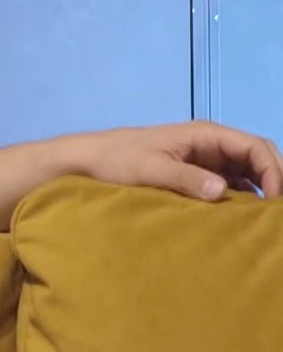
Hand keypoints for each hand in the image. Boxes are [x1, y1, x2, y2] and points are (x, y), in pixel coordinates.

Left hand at [68, 121, 281, 199]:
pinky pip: (229, 184)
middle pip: (257, 157)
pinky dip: (242, 197)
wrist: (88, 160)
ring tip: (264, 217)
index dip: (273, 170)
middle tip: (275, 212)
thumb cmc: (116, 159)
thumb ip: (185, 178)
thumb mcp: (149, 169)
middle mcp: (211, 144)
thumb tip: (222, 190)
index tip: (274, 198)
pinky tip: (243, 218)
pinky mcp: (196, 175)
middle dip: (274, 179)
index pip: (254, 146)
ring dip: (260, 190)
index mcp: (205, 134)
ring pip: (247, 172)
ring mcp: (205, 160)